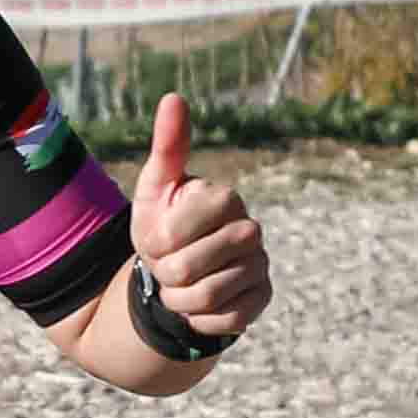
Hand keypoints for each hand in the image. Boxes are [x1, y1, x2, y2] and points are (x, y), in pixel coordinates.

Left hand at [131, 95, 266, 342]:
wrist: (180, 271)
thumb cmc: (164, 224)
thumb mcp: (156, 187)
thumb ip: (167, 146)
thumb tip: (173, 97)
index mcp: (224, 198)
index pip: (173, 235)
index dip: (155, 243)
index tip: (157, 237)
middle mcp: (250, 229)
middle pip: (186, 270)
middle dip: (165, 274)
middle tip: (168, 264)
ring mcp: (260, 265)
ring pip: (205, 299)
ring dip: (179, 299)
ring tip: (181, 284)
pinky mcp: (262, 298)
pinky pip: (225, 320)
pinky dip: (201, 319)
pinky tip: (200, 304)